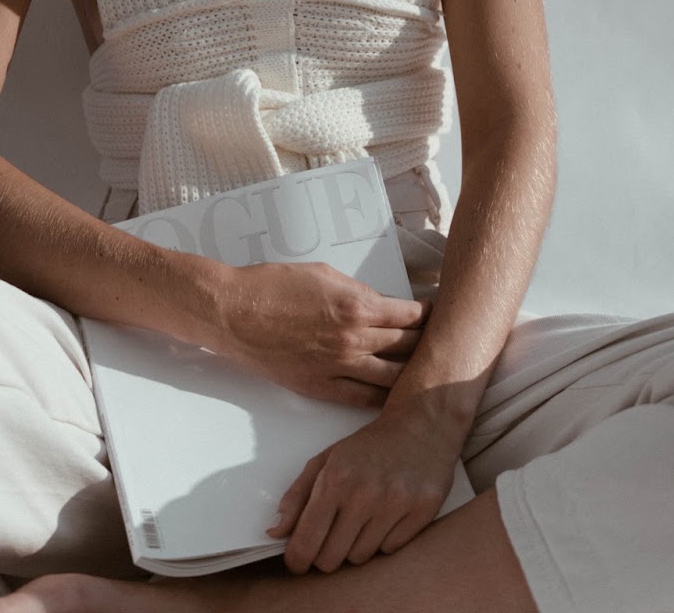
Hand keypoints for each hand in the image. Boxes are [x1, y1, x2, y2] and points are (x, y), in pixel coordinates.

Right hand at [210, 261, 429, 405]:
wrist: (235, 312)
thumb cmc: (274, 285)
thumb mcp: (324, 274)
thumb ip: (357, 291)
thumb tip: (379, 305)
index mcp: (357, 306)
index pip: (410, 315)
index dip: (429, 316)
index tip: (438, 315)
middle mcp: (354, 340)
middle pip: (406, 347)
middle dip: (425, 343)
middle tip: (438, 343)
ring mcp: (338, 368)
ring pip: (391, 378)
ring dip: (410, 373)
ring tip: (422, 370)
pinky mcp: (321, 388)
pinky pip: (363, 398)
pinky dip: (383, 397)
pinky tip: (395, 395)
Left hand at [268, 400, 461, 572]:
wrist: (421, 425)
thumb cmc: (368, 446)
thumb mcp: (326, 460)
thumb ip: (297, 496)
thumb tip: (275, 531)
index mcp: (336, 478)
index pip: (307, 540)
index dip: (297, 559)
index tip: (297, 561)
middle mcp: (366, 493)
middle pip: (331, 558)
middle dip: (324, 554)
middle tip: (329, 537)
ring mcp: (396, 504)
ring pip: (360, 557)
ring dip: (354, 546)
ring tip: (360, 520)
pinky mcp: (423, 512)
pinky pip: (390, 550)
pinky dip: (383, 539)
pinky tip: (386, 515)